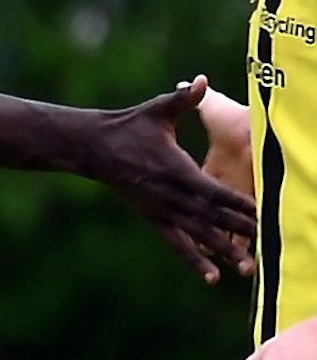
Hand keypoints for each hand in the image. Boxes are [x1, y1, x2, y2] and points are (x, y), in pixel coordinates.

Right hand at [88, 75, 256, 282]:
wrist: (93, 146)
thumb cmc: (128, 125)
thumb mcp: (156, 110)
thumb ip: (183, 98)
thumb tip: (202, 81)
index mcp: (177, 169)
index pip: (215, 191)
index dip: (240, 204)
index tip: (264, 214)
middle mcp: (171, 194)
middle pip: (212, 218)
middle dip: (240, 233)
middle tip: (267, 248)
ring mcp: (162, 209)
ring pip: (199, 235)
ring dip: (224, 252)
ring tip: (247, 270)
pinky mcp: (154, 217)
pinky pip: (177, 243)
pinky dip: (195, 260)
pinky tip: (211, 278)